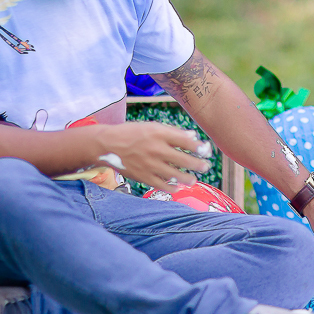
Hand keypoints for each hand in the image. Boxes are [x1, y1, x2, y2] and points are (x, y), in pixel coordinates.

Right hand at [97, 122, 211, 190]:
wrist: (107, 145)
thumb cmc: (133, 133)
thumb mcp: (152, 127)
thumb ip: (173, 133)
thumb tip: (193, 137)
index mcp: (159, 133)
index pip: (186, 141)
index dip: (199, 147)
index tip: (206, 150)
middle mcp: (156, 149)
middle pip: (183, 159)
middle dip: (198, 164)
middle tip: (205, 166)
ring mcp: (149, 164)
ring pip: (175, 175)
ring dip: (187, 178)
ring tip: (193, 180)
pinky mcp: (143, 176)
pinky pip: (161, 185)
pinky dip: (171, 187)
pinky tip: (177, 187)